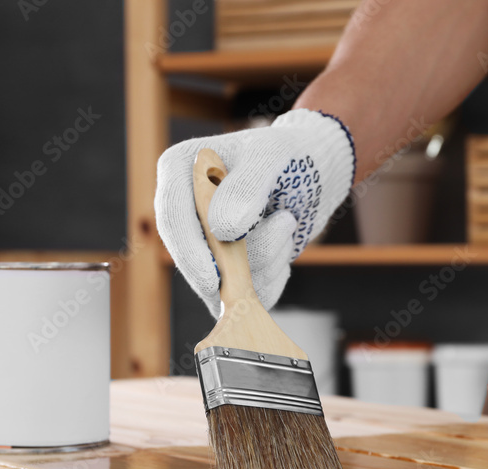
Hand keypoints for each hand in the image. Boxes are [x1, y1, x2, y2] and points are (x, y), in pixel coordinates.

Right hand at [155, 109, 354, 316]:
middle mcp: (186, 210)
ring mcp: (206, 244)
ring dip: (268, 258)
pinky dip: (273, 276)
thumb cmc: (290, 155)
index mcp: (180, 172)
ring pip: (225, 282)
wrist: (316, 174)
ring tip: (287, 220)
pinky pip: (246, 294)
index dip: (188, 252)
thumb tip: (222, 228)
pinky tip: (284, 242)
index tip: (212, 278)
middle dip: (242, 259)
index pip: (172, 218)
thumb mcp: (271, 157)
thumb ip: (246, 186)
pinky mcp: (228, 271)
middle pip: (193, 260)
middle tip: (286, 222)